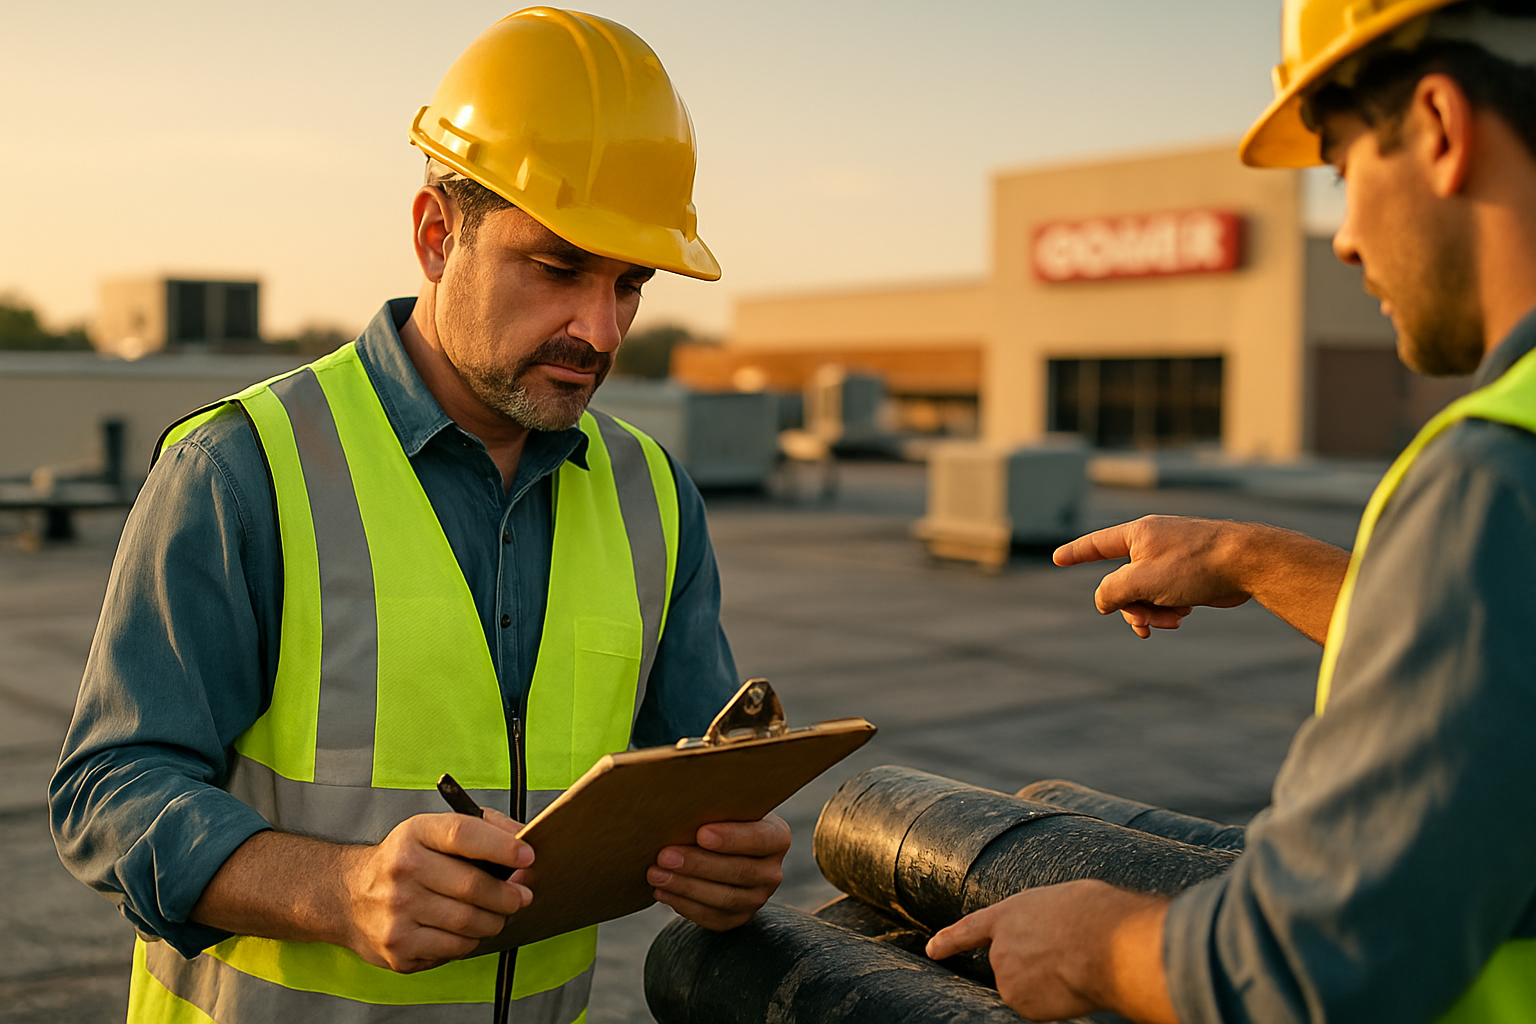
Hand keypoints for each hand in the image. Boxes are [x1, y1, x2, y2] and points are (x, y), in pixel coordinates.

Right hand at [338, 809, 534, 971]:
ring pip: (469, 922)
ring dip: (494, 920)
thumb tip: (524, 839)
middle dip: (509, 895)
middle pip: (473, 886)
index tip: (527, 856)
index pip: (464, 834)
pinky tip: (466, 930)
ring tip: (497, 914)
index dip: (502, 846)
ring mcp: (397, 912)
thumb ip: (483, 828)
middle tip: (522, 896)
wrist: (347, 896)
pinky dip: (471, 941)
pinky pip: (455, 948)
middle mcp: (402, 871)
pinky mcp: (398, 947)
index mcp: (415, 834)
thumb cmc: (404, 860)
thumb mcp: (433, 831)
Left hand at [648, 814, 789, 929]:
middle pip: (737, 871)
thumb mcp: (726, 808)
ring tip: (656, 874)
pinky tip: (662, 892)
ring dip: (685, 886)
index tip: (701, 834)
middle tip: (664, 855)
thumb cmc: (720, 819)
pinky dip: (684, 905)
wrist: (725, 849)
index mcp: (776, 837)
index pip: (758, 839)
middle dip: (698, 864)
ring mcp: (757, 898)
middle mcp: (772, 871)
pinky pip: (712, 917)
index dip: (731, 838)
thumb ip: (715, 806)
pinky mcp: (738, 918)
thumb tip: (679, 799)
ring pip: (724, 898)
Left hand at [926, 881, 1175, 1023]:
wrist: (1104, 945)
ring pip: (1027, 988)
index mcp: (1007, 916)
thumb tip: (1052, 937)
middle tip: (1066, 956)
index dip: (949, 940)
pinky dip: (1055, 1002)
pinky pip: (1040, 1007)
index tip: (932, 949)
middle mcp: (999, 950)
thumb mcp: (1061, 902)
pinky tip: (1071, 985)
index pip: (969, 930)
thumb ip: (1042, 922)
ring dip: (1047, 982)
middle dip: (1034, 965)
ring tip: (1073, 966)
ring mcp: (1008, 979)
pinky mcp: (1022, 1006)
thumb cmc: (1092, 915)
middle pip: (1011, 965)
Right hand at [1053, 515, 1252, 637]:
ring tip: (1173, 618)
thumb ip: (1111, 592)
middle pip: (1122, 582)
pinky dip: (1169, 608)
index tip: (1057, 558)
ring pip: (1144, 594)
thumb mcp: (1141, 581)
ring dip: (1152, 611)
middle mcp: (1152, 544)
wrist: (1247, 563)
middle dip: (1130, 607)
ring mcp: (1171, 559)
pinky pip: (1165, 596)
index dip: (1075, 553)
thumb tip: (1104, 601)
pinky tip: (1186, 611)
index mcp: (1137, 534)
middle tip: (1144, 624)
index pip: (1096, 544)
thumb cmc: (1195, 565)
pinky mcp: (1188, 574)